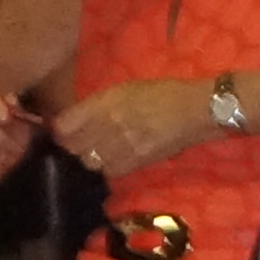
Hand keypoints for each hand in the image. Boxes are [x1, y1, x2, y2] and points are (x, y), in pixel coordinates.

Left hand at [49, 76, 217, 175]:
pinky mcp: (139, 160)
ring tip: (101, 151)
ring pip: (90, 161)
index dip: (60, 130)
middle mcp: (111, 123)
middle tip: (81, 142)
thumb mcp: (126, 89)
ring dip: (92, 157)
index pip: (64, 125)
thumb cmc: (164, 93)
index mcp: (106, 102)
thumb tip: (74, 120)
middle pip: (74, 146)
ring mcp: (124, 144)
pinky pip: (111, 170)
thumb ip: (98, 104)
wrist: (198, 109)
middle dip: (74, 145)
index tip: (63, 130)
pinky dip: (110, 166)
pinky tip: (117, 158)